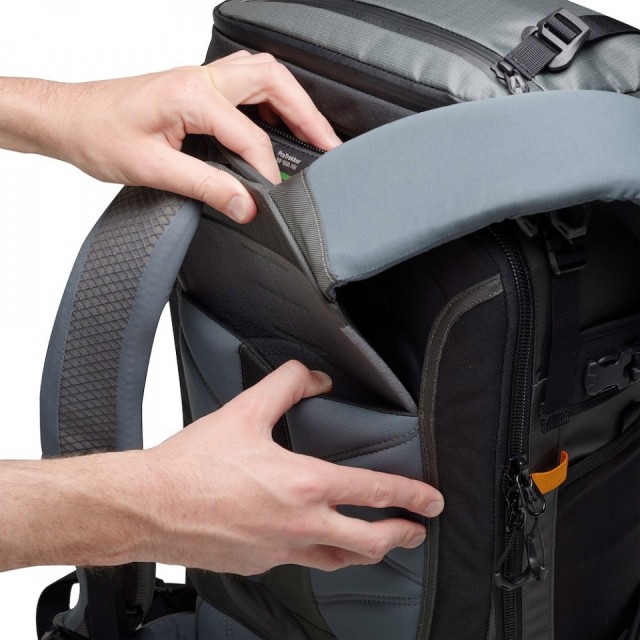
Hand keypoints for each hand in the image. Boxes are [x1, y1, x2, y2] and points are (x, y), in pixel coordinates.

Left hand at [3, 52, 340, 221]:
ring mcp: (198, 79)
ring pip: (262, 74)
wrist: (69, 119)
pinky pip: (245, 83)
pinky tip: (274, 122)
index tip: (275, 197)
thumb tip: (245, 205)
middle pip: (273, 80)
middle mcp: (200, 79)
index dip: (267, 170)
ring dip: (292, 100)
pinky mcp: (194, 87)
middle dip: (307, 113)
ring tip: (313, 131)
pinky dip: (270, 100)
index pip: (250, 135)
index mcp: (192, 96)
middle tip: (328, 143)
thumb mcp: (154, 169)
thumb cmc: (99, 135)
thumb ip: (206, 187)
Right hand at [143, 361, 443, 574]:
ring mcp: (281, 550)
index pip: (373, 493)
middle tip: (417, 530)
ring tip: (379, 546)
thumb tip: (313, 378)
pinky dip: (322, 553)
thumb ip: (287, 385)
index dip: (410, 496)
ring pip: (339, 560)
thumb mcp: (246, 410)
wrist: (151, 506)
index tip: (430, 501)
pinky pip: (303, 563)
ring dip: (367, 552)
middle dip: (401, 535)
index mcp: (303, 485)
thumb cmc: (194, 465)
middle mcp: (299, 525)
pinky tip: (316, 544)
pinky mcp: (261, 563)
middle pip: (369, 541)